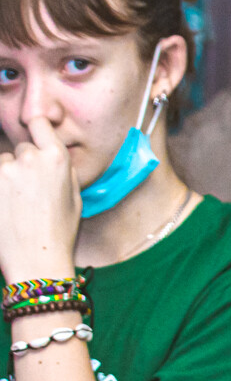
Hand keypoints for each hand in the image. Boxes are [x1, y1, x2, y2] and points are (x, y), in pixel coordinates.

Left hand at [0, 117, 78, 281]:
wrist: (35, 258)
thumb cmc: (58, 231)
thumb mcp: (74, 196)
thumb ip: (62, 169)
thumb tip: (51, 151)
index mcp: (56, 158)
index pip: (38, 122)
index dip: (35, 128)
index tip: (33, 134)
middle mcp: (29, 158)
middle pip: (20, 149)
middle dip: (23, 164)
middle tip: (30, 192)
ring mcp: (4, 170)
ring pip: (3, 163)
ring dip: (7, 177)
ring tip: (16, 203)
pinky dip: (0, 188)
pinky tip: (7, 207)